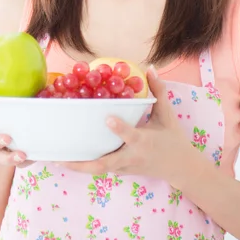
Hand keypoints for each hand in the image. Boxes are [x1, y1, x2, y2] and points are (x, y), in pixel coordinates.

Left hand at [61, 67, 200, 185]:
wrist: (181, 168)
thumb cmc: (172, 138)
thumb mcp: (167, 114)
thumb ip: (158, 90)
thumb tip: (151, 67)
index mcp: (144, 141)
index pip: (130, 135)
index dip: (119, 128)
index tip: (107, 118)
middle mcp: (132, 156)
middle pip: (106, 164)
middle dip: (84, 162)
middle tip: (63, 157)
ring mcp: (125, 167)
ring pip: (99, 169)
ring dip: (79, 166)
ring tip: (58, 159)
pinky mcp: (121, 171)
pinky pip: (101, 169)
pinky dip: (84, 166)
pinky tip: (67, 160)